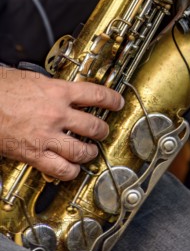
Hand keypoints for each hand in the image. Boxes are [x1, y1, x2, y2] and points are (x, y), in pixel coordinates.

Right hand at [0, 68, 123, 179]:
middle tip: (103, 130)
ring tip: (91, 152)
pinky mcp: (34, 154)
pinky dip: (70, 171)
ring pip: (81, 150)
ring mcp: (47, 136)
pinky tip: (72, 169)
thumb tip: (56, 87)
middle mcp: (57, 114)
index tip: (117, 102)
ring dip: (90, 152)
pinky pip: (60, 169)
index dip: (112, 99)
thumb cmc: (0, 90)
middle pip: (94, 126)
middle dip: (102, 130)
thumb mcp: (30, 78)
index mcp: (58, 92)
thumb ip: (49, 85)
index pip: (96, 94)